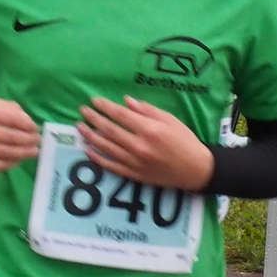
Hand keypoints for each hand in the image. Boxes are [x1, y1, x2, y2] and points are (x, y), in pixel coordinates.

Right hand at [0, 98, 39, 169]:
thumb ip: (7, 108)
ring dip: (23, 154)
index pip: (10, 118)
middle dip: (28, 140)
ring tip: (33, 152)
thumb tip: (27, 121)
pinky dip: (9, 164)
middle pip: (9, 137)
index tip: (36, 129)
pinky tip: (17, 160)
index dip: (27, 125)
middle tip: (38, 142)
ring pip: (4, 153)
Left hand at [76, 95, 214, 190]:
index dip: (105, 107)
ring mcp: (134, 162)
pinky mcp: (134, 175)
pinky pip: (110, 166)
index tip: (94, 101)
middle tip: (82, 111)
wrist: (196, 170)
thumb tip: (125, 102)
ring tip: (80, 127)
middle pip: (109, 130)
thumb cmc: (185, 141)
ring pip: (106, 148)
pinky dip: (97, 158)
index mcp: (149, 130)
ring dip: (90, 136)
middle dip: (93, 119)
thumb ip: (147, 111)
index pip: (120, 116)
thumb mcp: (170, 120)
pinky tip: (87, 149)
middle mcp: (139, 146)